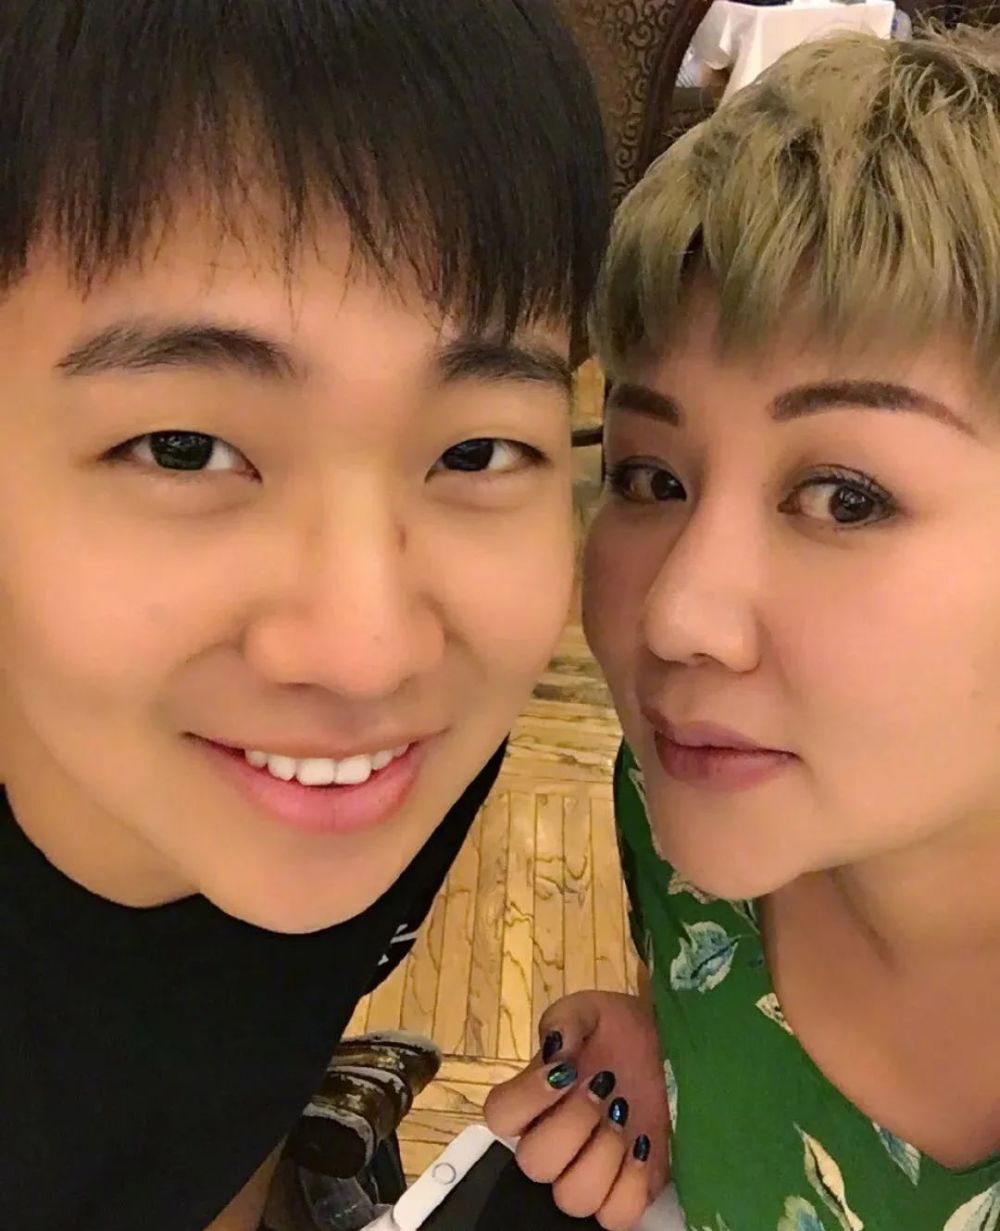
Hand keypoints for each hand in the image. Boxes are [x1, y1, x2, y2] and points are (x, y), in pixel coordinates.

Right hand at [484, 990, 669, 1229]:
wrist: (669, 1047)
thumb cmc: (620, 1030)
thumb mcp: (589, 1010)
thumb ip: (565, 1021)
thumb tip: (557, 1051)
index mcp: (533, 1099)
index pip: (499, 1116)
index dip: (528, 1098)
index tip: (567, 1071)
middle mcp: (552, 1142)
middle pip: (534, 1164)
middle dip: (573, 1124)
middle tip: (605, 1089)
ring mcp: (588, 1172)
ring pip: (573, 1198)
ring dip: (603, 1155)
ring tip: (625, 1117)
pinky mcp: (626, 1192)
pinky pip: (616, 1217)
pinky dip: (631, 1185)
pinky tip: (642, 1146)